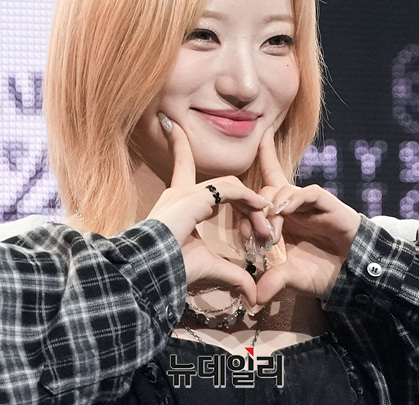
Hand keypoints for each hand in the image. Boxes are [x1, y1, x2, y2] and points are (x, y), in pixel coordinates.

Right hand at [146, 113, 272, 306]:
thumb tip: (252, 295)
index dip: (179, 146)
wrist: (151, 274)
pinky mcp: (194, 198)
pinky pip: (230, 190)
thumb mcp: (210, 269)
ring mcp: (186, 193)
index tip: (172, 124)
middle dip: (248, 200)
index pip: (181, 166)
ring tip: (267, 226)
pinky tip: (262, 208)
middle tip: (267, 223)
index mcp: (177, 204)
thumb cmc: (172, 271)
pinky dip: (248, 198)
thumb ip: (233, 275)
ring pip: (231, 187)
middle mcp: (179, 192)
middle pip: (224, 182)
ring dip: (253, 205)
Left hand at [255, 128, 361, 304]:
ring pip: (282, 189)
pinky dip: (293, 199)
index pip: (265, 187)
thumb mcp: (292, 278)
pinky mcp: (327, 204)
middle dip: (253, 208)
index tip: (244, 151)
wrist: (354, 275)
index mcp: (282, 218)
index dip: (258, 163)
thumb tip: (252, 300)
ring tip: (269, 231)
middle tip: (252, 236)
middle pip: (266, 190)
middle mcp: (293, 206)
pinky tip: (284, 211)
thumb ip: (272, 283)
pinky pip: (308, 192)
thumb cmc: (323, 271)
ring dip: (271, 207)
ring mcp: (310, 203)